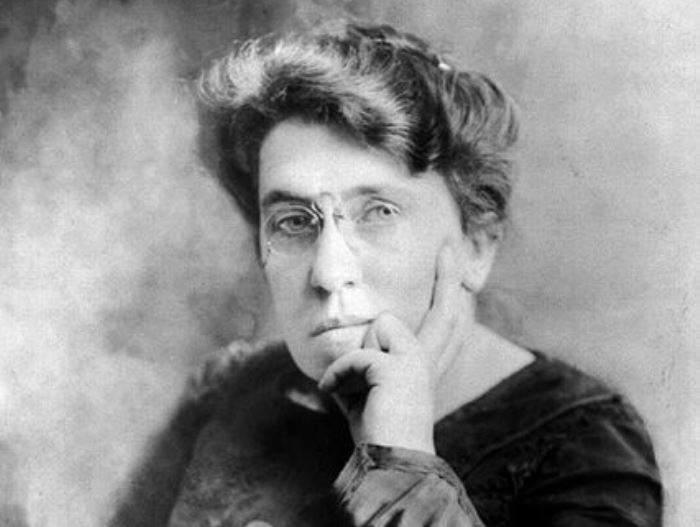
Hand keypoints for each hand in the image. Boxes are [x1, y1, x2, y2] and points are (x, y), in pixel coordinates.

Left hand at [317, 244, 468, 453]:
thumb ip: (374, 354)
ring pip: (383, 322)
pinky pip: (353, 354)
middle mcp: (429, 361)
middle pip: (447, 312)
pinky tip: (336, 395)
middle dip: (449, 277)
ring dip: (357, 354)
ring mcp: (417, 362)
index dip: (453, 298)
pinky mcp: (397, 368)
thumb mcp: (371, 384)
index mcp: (425, 366)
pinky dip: (336, 375)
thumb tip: (376, 324)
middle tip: (451, 248)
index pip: (446, 325)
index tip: (461, 278)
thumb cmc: (375, 428)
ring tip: (354, 387)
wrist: (386, 461)